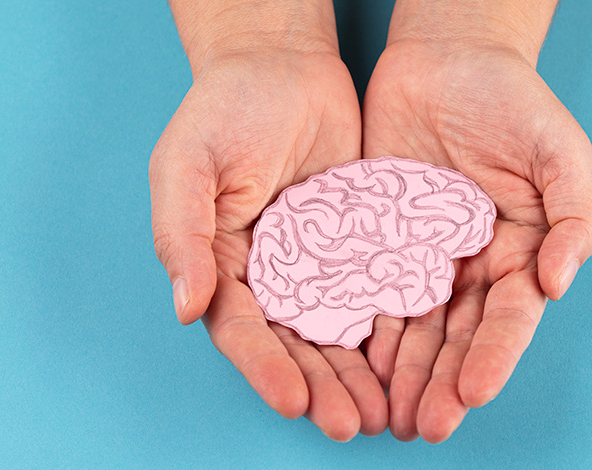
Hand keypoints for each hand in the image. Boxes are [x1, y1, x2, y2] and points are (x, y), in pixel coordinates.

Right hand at [150, 2, 386, 439]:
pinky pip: (375, 290)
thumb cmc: (223, 110)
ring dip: (359, 373)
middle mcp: (270, 275)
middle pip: (295, 344)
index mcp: (222, 266)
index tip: (295, 400)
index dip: (266, 367)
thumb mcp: (186, 165)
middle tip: (353, 423)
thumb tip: (186, 309)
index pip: (242, 329)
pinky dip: (390, 326)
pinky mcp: (359, 243)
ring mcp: (316, 263)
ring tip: (386, 411)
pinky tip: (411, 357)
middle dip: (323, 386)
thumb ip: (181, 235)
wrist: (282, 66)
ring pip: (338, 329)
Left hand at [361, 11, 591, 441]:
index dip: (493, 357)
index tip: (472, 393)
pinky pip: (368, 289)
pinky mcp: (378, 239)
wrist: (446, 58)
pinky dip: (363, 328)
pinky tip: (354, 362)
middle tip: (423, 426)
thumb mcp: (561, 151)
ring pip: (411, 325)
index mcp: (518, 252)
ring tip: (388, 415)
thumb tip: (557, 285)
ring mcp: (421, 256)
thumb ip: (576, 218)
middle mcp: (470, 265)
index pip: (507, 317)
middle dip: (441, 383)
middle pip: (456, 335)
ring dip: (401, 373)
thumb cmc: (511, 100)